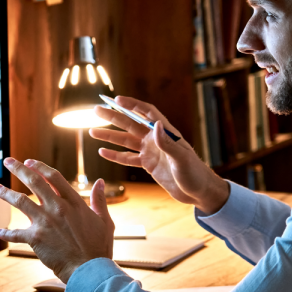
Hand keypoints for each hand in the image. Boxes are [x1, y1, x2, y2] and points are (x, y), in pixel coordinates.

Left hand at [0, 157, 114, 283]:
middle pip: (34, 182)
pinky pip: (15, 234)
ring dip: (5, 193)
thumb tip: (99, 182)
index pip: (54, 177)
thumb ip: (100, 200)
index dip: (40, 167)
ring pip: (20, 201)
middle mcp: (58, 208)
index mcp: (74, 202)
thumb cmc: (99, 247)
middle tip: (8, 161)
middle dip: (19, 169)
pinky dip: (6, 234)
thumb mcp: (105, 220)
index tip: (29, 162)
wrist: (89, 269)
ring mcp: (45, 222)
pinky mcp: (36, 238)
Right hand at [89, 96, 229, 213]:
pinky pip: (128, 158)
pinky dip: (115, 155)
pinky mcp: (149, 165)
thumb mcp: (182, 159)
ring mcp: (151, 152)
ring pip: (126, 141)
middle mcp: (156, 140)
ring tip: (92, 131)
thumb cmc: (195, 173)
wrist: (199, 192)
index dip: (132, 105)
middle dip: (113, 116)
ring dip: (110, 136)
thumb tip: (155, 125)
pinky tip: (103, 152)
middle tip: (96, 109)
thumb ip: (168, 143)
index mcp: (166, 133)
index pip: (147, 113)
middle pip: (131, 124)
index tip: (116, 99)